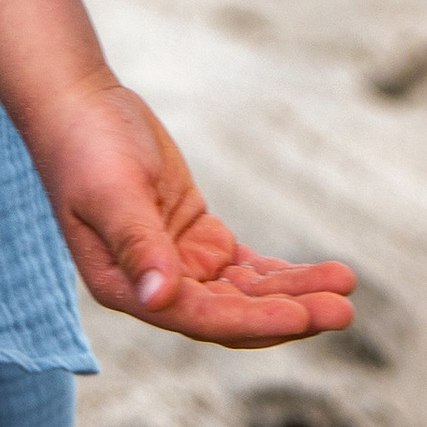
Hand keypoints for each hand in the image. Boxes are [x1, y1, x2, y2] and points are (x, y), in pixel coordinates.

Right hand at [33, 74, 355, 349]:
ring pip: (247, 292)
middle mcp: (157, 288)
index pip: (200, 317)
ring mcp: (180, 265)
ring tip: (346, 286)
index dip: (252, 320)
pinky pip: (246, 268)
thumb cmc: (86, 148)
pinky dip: (282, 273)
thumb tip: (160, 299)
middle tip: (344, 311)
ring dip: (295, 293)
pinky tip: (322, 274)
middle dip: (289, 313)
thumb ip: (137, 245)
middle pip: (233, 314)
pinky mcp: (197, 240)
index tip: (302, 314)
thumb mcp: (112, 192)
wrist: (80, 107)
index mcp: (127, 288)